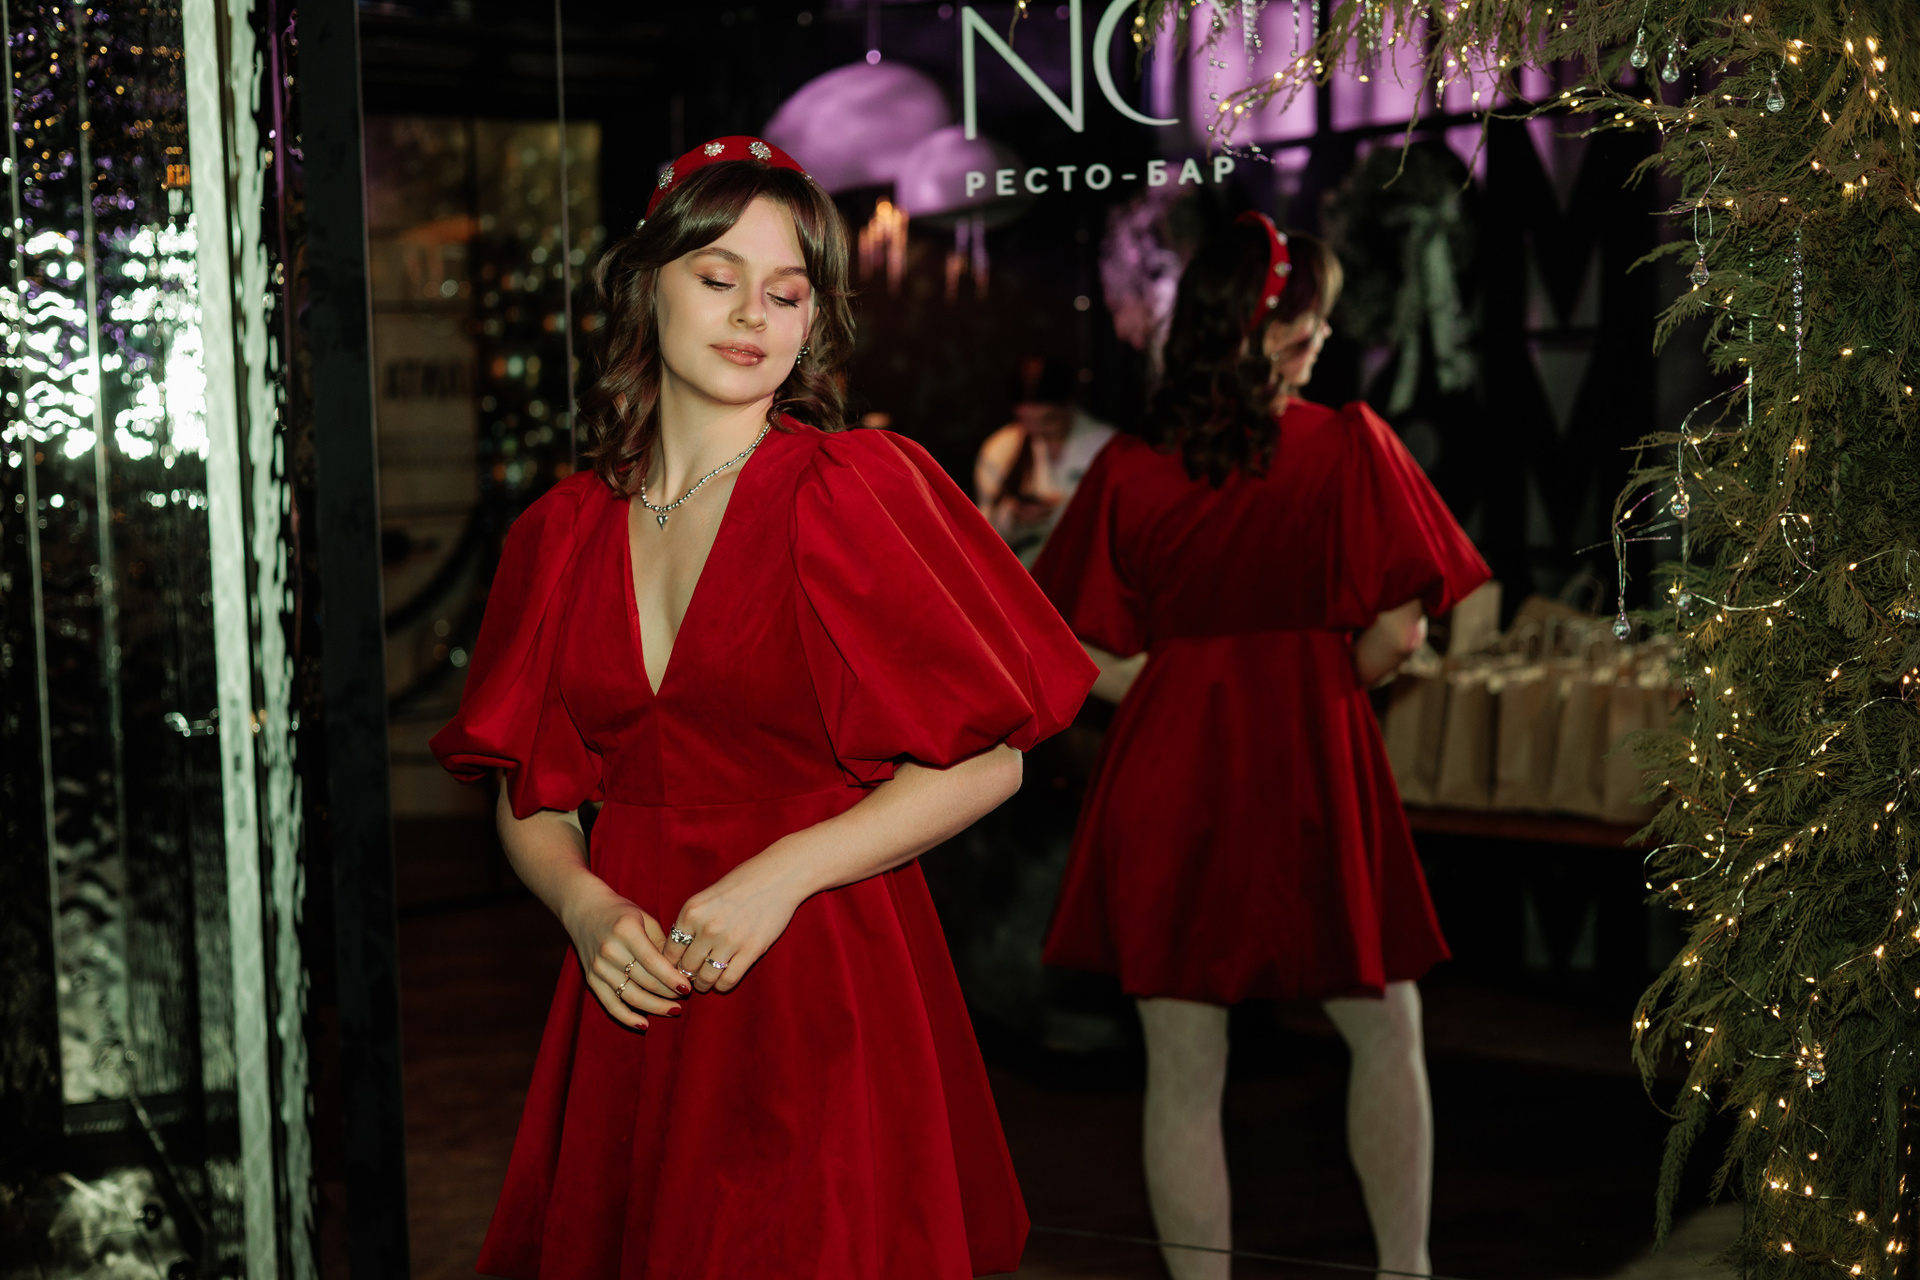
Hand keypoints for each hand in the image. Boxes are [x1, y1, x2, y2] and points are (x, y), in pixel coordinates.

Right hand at [561, 883, 691, 1028]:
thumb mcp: (645, 918)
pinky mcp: (591, 979)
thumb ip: (662, 943)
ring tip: (673, 1010)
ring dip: (654, 1007)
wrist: (584, 909)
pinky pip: (610, 1004)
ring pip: (631, 996)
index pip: (654, 962)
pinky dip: (627, 1017)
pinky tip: (645, 1024)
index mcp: (626, 931)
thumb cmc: (621, 912)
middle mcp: (610, 950)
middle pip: (644, 981)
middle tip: (685, 998)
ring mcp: (598, 967)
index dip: (672, 978)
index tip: (688, 988)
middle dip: (668, 993)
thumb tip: (681, 970)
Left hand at [662, 856, 806, 994]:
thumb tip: (677, 950)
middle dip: (686, 975)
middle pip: (686, 967)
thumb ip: (691, 922)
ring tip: (705, 982)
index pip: (670, 951)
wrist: (777, 877)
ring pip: (705, 978)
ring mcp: (729, 941)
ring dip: (703, 984)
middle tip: (691, 977)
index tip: (677, 967)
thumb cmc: (741, 884)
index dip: (670, 963)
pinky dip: (722, 986)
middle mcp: (708, 927)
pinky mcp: (751, 951)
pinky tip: (722, 981)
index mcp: (692, 912)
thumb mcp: (706, 897)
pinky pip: (728, 980)